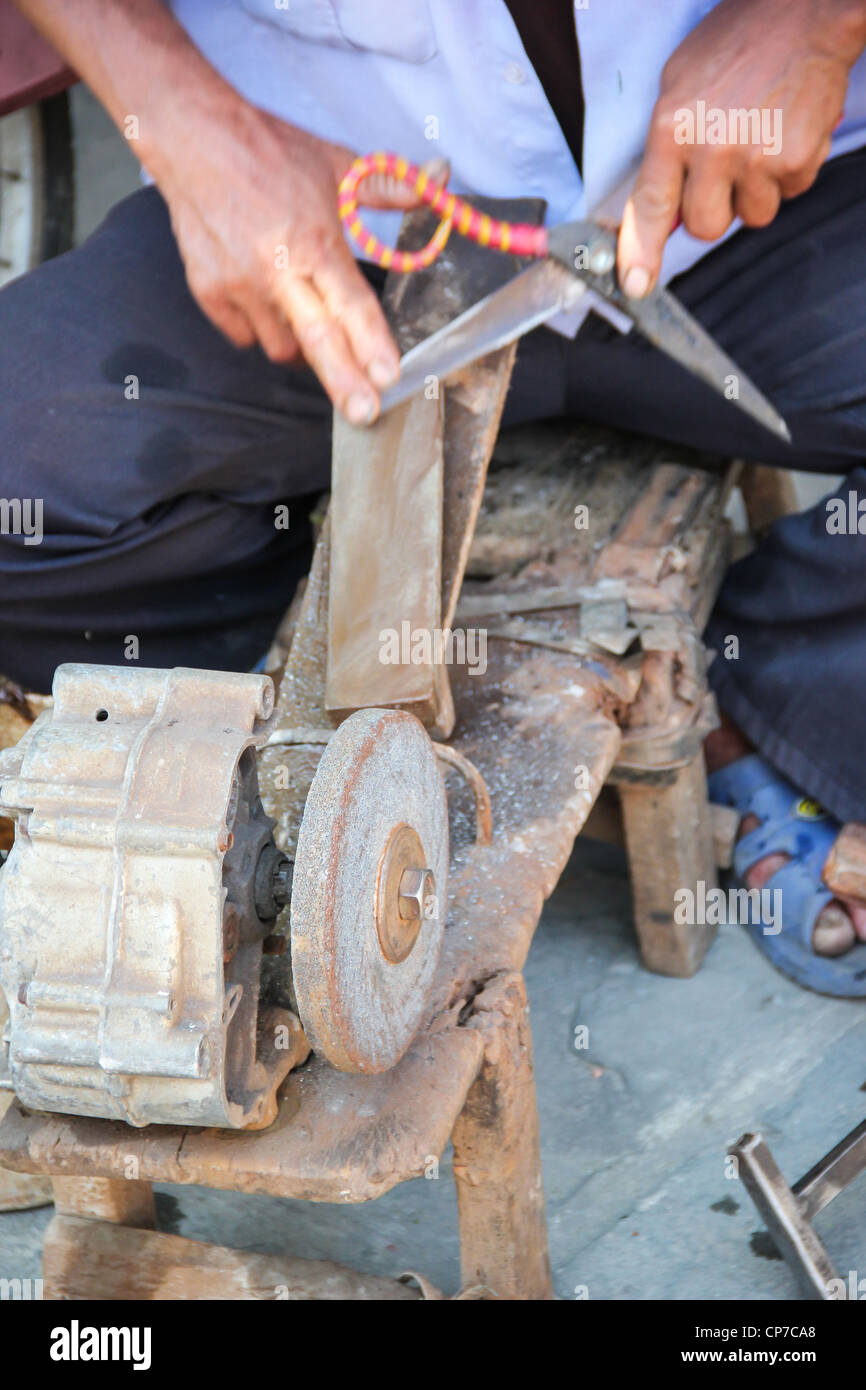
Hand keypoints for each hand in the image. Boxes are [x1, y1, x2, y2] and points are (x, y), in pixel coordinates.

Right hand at [151, 98, 445, 422]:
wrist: (194, 138)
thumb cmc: (269, 151)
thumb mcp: (337, 164)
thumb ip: (391, 185)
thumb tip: (440, 178)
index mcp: (314, 239)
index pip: (351, 302)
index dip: (371, 343)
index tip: (389, 376)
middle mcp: (276, 269)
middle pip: (317, 340)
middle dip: (343, 382)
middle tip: (362, 413)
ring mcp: (239, 285)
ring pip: (281, 346)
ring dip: (302, 348)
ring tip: (309, 322)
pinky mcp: (209, 293)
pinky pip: (245, 336)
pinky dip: (261, 330)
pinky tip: (268, 304)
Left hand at [617, 0, 865, 296]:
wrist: (804, 15)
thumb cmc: (738, 46)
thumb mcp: (678, 86)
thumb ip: (666, 150)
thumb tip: (658, 210)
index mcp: (673, 129)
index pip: (650, 207)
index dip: (641, 252)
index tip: (637, 284)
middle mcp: (712, 149)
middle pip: (704, 228)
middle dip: (713, 209)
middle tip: (724, 170)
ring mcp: (757, 158)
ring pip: (749, 217)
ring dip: (753, 192)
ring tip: (758, 140)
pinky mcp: (796, 161)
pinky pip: (787, 195)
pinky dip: (787, 173)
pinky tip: (783, 133)